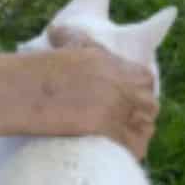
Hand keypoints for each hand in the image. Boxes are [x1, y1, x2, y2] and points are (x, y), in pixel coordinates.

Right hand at [31, 40, 158, 159]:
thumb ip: (71, 37)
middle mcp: (127, 88)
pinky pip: (135, 147)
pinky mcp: (112, 133)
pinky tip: (123, 152)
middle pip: (150, 106)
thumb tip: (55, 31)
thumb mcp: (67, 45)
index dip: (139, 91)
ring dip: (138, 133)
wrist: (33, 88)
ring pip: (146, 127)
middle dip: (141, 114)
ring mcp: (122, 112)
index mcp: (122, 67)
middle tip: (125, 120)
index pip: (146, 81)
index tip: (128, 98)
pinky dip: (132, 151)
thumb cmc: (48, 66)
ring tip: (124, 137)